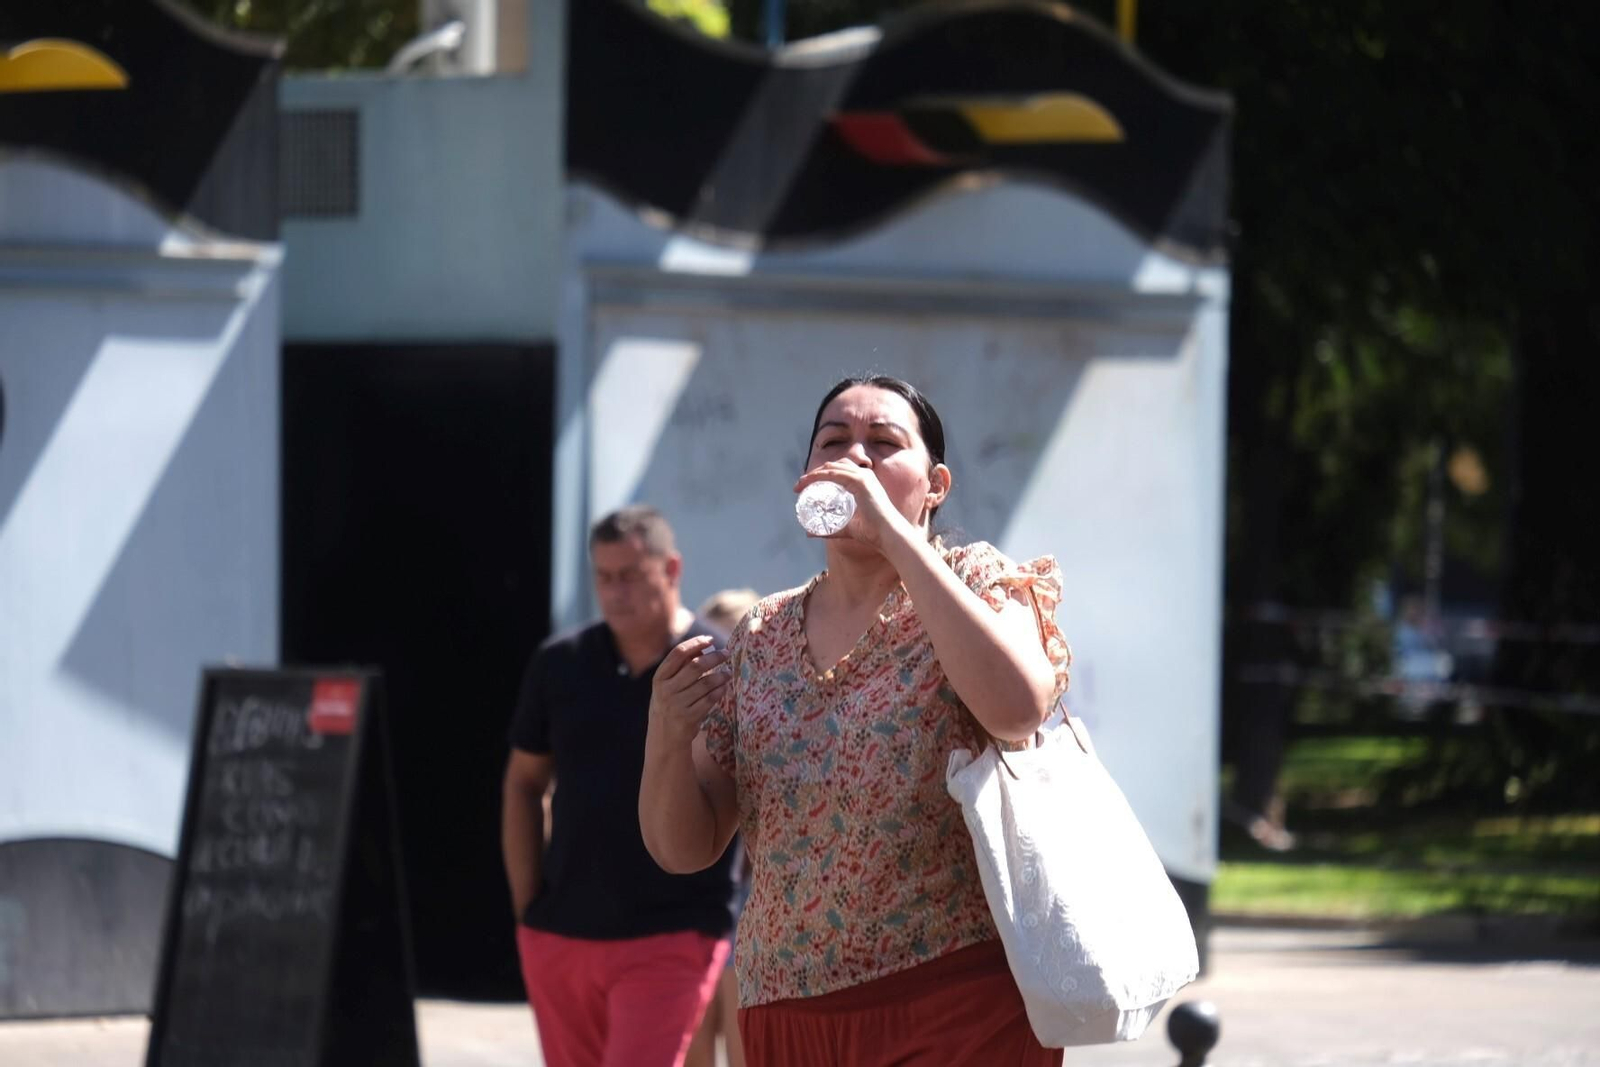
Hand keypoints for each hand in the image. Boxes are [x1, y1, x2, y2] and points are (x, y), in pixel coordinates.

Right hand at [650, 635, 730, 744]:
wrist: (664, 738)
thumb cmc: (669, 705)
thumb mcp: (667, 686)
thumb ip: (681, 668)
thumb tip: (704, 647)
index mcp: (659, 678)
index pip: (678, 653)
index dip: (695, 643)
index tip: (710, 639)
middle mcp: (666, 690)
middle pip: (695, 666)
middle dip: (714, 657)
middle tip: (726, 653)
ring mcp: (677, 705)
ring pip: (705, 683)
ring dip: (720, 675)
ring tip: (728, 673)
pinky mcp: (689, 718)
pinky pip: (709, 700)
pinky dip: (719, 691)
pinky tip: (724, 687)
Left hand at [794, 460, 916, 549]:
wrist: (888, 535)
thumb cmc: (873, 533)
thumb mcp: (847, 529)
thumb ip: (830, 530)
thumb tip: (809, 533)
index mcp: (864, 482)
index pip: (839, 470)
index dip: (821, 474)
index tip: (805, 485)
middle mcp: (864, 475)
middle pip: (834, 466)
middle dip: (814, 473)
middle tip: (800, 485)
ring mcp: (863, 477)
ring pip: (832, 468)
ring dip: (813, 474)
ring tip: (800, 484)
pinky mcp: (860, 482)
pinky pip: (834, 474)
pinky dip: (819, 476)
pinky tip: (808, 482)